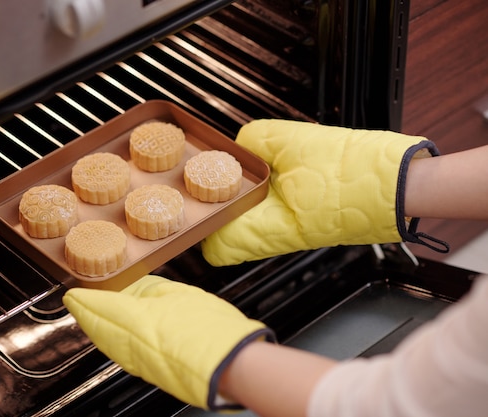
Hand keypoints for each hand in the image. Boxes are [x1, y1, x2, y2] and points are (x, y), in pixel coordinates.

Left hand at [63, 275, 273, 410]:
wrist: (229, 364)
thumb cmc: (209, 329)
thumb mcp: (179, 295)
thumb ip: (153, 291)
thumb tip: (138, 289)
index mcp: (134, 320)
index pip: (98, 307)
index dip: (84, 299)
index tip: (74, 292)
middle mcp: (129, 344)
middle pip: (97, 326)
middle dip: (87, 312)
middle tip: (79, 298)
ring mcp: (137, 360)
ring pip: (107, 341)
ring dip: (98, 325)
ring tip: (95, 309)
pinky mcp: (147, 369)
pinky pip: (120, 351)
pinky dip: (113, 337)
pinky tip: (116, 328)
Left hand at [202, 119, 446, 265]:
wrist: (396, 181)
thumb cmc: (352, 172)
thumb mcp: (290, 142)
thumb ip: (253, 143)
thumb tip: (238, 147)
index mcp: (264, 228)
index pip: (214, 247)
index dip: (202, 221)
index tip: (197, 196)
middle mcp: (274, 238)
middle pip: (225, 236)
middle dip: (218, 206)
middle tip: (217, 177)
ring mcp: (288, 232)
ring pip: (246, 223)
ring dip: (241, 198)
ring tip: (243, 171)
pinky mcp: (300, 222)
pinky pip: (266, 214)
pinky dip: (261, 195)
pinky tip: (270, 171)